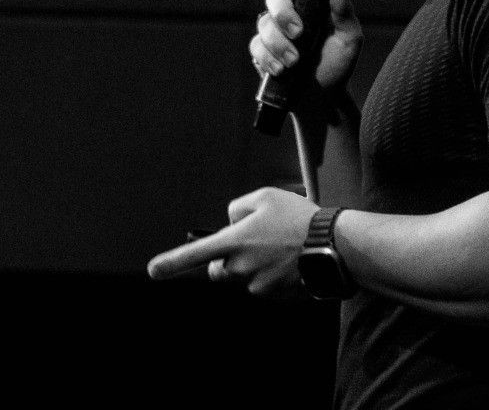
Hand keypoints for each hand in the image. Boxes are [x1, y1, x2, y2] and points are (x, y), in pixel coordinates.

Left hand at [147, 187, 317, 295]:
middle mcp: (240, 268)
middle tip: (251, 242)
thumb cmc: (298, 217)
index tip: (154, 270)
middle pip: (219, 270)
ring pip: (244, 277)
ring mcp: (257, 285)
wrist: (331, 244)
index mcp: (234, 242)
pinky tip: (291, 259)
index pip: (194, 255)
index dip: (171, 263)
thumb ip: (239, 207)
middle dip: (227, 260)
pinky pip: (264, 285)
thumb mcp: (266, 196)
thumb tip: (231, 221)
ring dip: (254, 264)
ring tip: (281, 246)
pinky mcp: (274, 296)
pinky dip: (272, 274)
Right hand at [249, 0, 362, 91]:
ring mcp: (274, 30)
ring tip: (295, 61)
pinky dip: (268, 57)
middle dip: (283, 13)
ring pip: (264, 23)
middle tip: (298, 33)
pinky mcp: (262, 50)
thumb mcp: (349, 37)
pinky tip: (281, 69)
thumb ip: (343, 10)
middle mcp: (291, 10)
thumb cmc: (339, 62)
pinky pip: (256, 46)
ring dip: (278, 43)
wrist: (323, 98)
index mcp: (312, 0)